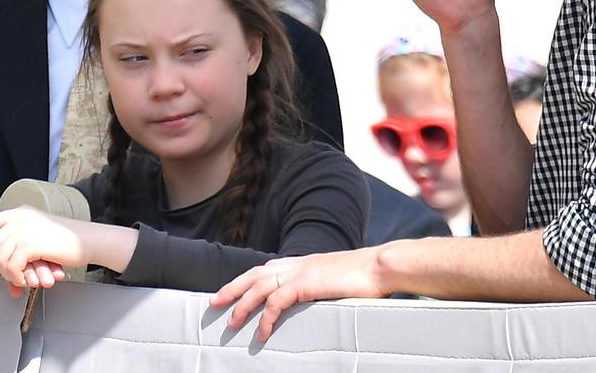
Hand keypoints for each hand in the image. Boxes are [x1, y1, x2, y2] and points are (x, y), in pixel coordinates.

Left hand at [0, 206, 86, 291]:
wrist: (88, 241)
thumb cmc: (68, 241)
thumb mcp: (39, 239)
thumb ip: (20, 250)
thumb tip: (5, 271)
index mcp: (21, 213)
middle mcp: (20, 218)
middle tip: (10, 274)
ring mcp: (25, 229)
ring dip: (7, 273)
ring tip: (21, 278)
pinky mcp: (32, 243)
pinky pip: (12, 266)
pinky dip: (17, 277)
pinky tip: (27, 279)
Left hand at [210, 247, 387, 341]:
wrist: (381, 266)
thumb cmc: (365, 275)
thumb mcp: (335, 280)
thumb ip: (320, 286)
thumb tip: (315, 299)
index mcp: (303, 262)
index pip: (266, 268)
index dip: (246, 279)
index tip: (231, 291)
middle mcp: (297, 263)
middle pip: (255, 274)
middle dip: (233, 288)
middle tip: (214, 303)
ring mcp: (301, 272)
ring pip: (260, 287)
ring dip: (243, 305)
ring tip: (231, 323)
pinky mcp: (307, 283)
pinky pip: (278, 302)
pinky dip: (266, 317)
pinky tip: (261, 332)